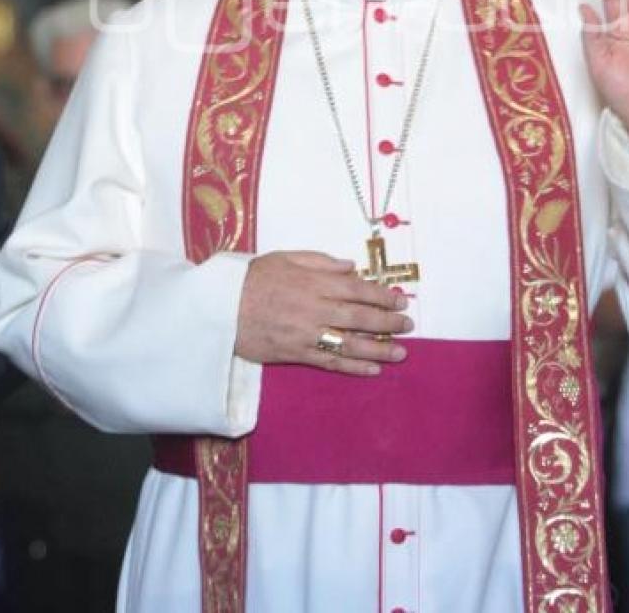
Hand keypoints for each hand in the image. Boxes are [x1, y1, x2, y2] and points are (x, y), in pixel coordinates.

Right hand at [236, 250, 412, 376]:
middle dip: (387, 322)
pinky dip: (353, 367)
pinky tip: (372, 369)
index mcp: (314, 282)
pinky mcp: (296, 354)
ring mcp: (307, 334)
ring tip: (400, 353)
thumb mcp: (285, 257)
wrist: (220, 308)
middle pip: (359, 316)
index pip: (357, 289)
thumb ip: (320, 261)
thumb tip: (351, 266)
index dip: (382, 295)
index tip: (400, 299)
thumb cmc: (252, 278)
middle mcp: (315, 309)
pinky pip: (330, 362)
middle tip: (408, 325)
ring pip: (350, 343)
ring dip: (378, 349)